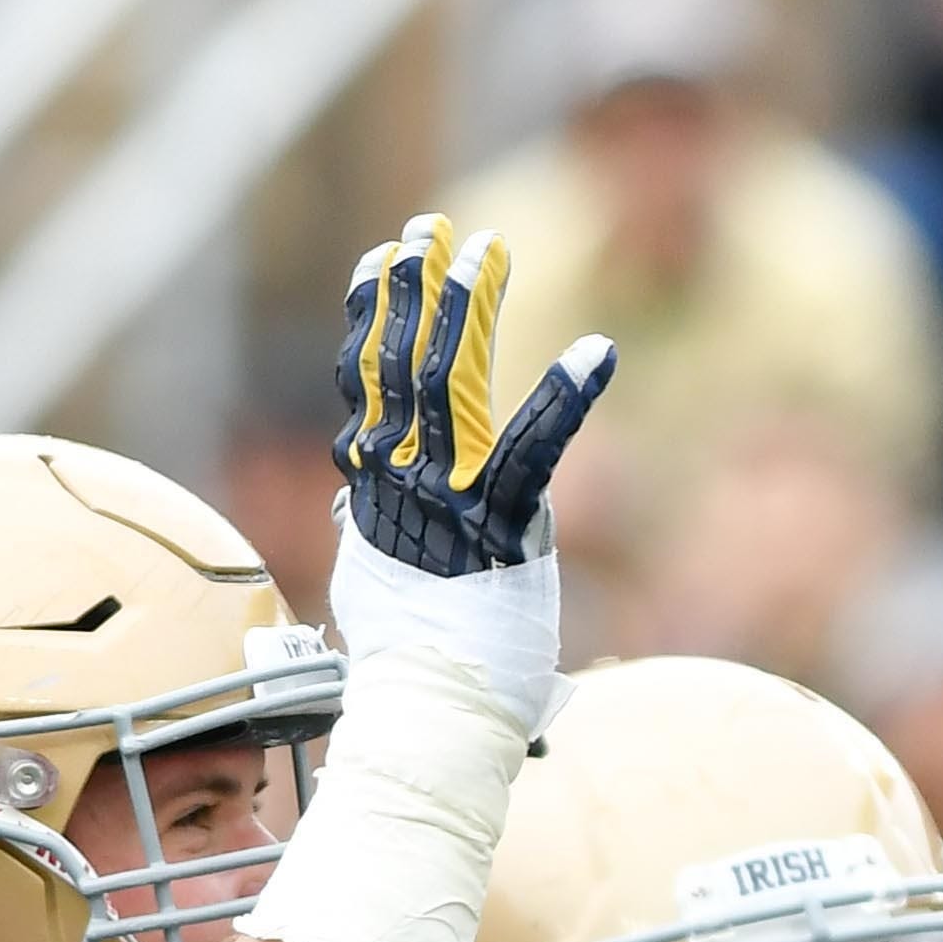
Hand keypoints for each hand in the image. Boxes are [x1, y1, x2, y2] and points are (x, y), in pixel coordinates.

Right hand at [323, 214, 615, 733]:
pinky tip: (598, 352)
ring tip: (488, 251)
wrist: (429, 712)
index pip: (362, 377)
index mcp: (369, 486)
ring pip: (451, 382)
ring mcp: (447, 499)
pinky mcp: (502, 527)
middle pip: (399, 360)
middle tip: (436, 228)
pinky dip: (567, 396)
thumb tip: (344, 494)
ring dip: (470, 310)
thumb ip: (361, 523)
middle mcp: (397, 480)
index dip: (370, 309)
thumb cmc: (412, 657)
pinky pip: (537, 447)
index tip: (381, 257)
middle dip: (417, 286)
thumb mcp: (371, 577)